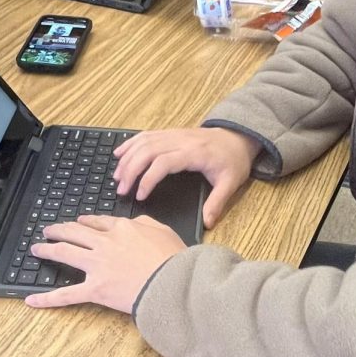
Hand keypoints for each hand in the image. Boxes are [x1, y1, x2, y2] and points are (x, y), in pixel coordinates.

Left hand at [25, 215, 185, 311]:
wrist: (172, 282)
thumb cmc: (173, 259)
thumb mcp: (164, 231)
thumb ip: (147, 223)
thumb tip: (136, 222)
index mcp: (123, 228)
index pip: (99, 222)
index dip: (85, 222)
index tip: (78, 222)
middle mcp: (105, 243)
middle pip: (76, 232)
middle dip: (60, 230)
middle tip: (49, 230)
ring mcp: (97, 265)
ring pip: (65, 252)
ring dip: (48, 249)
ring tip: (36, 248)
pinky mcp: (94, 289)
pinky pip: (66, 294)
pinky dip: (47, 298)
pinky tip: (31, 299)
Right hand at [114, 127, 260, 228]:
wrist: (238, 137)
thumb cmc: (233, 160)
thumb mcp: (230, 183)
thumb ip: (217, 203)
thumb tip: (207, 223)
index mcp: (194, 154)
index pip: (164, 163)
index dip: (148, 178)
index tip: (139, 195)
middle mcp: (181, 141)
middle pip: (148, 150)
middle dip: (131, 170)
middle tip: (121, 190)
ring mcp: (174, 135)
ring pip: (144, 142)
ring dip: (127, 158)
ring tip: (116, 176)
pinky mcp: (171, 133)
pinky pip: (147, 134)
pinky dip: (131, 143)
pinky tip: (119, 153)